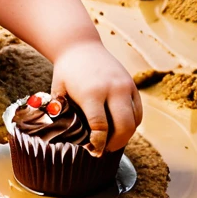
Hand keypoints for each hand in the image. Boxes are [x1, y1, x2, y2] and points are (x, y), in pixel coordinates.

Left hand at [51, 41, 141, 156]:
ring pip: (134, 121)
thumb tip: (64, 136)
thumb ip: (61, 112)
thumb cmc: (66, 71)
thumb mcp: (58, 91)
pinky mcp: (132, 85)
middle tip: (105, 151)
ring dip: (125, 136)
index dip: (99, 143)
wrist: (80, 46)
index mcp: (92, 92)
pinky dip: (132, 124)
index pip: (101, 126)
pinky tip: (120, 130)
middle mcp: (113, 89)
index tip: (94, 152)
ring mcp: (126, 86)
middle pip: (124, 126)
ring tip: (112, 142)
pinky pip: (138, 111)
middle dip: (116, 143)